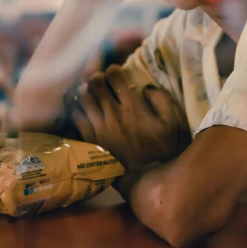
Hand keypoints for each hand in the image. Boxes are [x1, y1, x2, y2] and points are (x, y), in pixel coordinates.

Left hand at [71, 65, 190, 170]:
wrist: (145, 176)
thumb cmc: (161, 149)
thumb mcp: (172, 123)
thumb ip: (162, 100)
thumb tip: (146, 87)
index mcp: (132, 107)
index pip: (115, 78)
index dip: (113, 70)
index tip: (115, 71)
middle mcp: (112, 114)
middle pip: (95, 84)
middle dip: (97, 77)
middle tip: (100, 80)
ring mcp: (98, 127)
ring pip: (82, 98)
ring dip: (84, 90)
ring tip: (88, 90)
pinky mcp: (90, 139)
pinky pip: (75, 117)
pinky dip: (75, 107)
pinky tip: (79, 106)